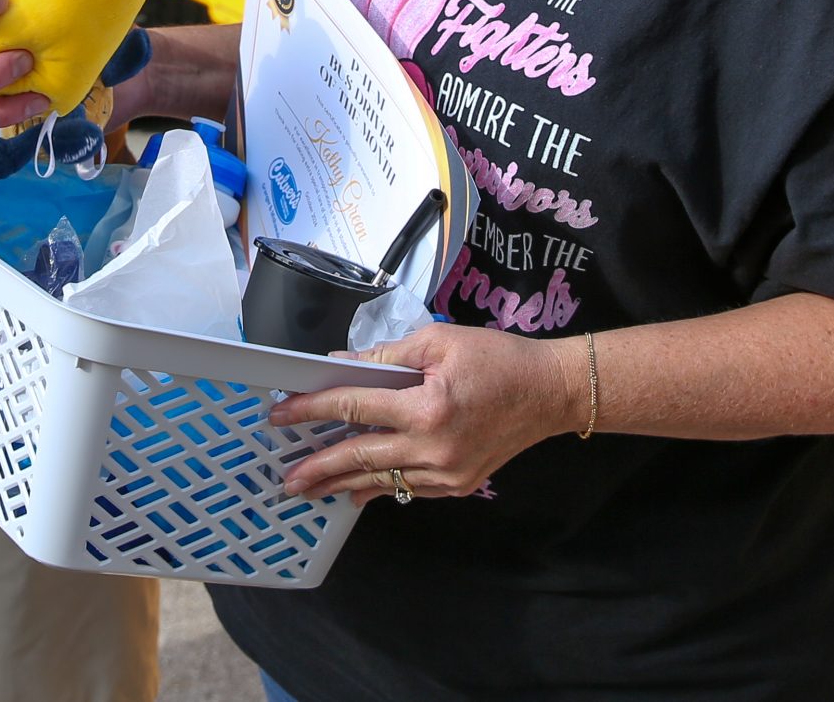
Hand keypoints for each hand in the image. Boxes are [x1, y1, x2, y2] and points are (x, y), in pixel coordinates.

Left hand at [271, 324, 586, 505]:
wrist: (551, 392)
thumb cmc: (499, 359)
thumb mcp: (439, 341)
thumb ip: (386, 356)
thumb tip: (342, 365)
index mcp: (427, 407)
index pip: (354, 408)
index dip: (313, 409)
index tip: (282, 413)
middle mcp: (434, 448)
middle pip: (360, 458)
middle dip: (317, 467)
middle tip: (285, 476)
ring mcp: (447, 473)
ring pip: (382, 481)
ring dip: (341, 484)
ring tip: (309, 490)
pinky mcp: (458, 485)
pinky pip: (409, 489)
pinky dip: (380, 488)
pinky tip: (355, 492)